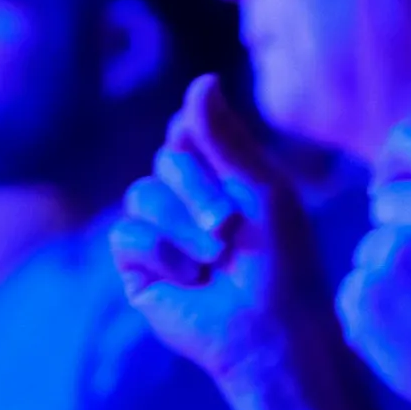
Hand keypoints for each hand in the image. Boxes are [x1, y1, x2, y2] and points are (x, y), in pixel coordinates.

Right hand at [109, 74, 338, 392]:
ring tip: (215, 258)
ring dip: (184, 227)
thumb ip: (226, 138)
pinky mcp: (139, 267)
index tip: (228, 170)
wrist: (272, 331)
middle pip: (166, 160)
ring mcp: (161, 232)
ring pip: (142, 194)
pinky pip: (127, 235)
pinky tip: (190, 279)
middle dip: (199, 191)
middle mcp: (187, 198)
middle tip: (230, 229)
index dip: (200, 142)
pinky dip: (163, 254)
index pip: (189, 130)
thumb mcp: (263, 189)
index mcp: (222, 174)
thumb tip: (201, 79)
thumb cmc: (283, 262)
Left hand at [337, 123, 410, 409]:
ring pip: (370, 253)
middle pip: (385, 203)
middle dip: (400, 231)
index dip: (397, 166)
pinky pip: (354, 294)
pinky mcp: (362, 302)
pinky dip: (375, 313)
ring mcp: (388, 255)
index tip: (396, 189)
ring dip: (390, 276)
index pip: (407, 140)